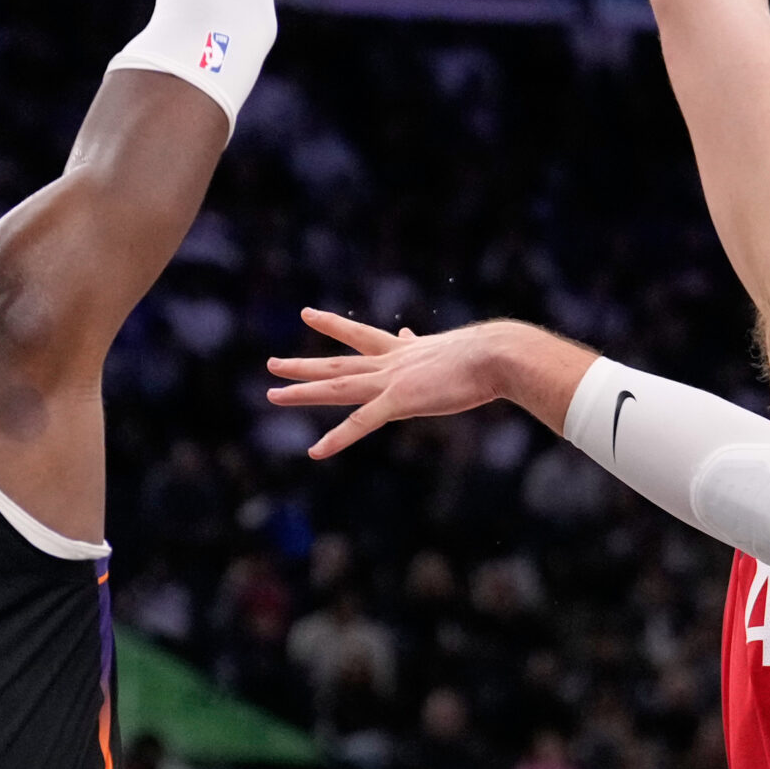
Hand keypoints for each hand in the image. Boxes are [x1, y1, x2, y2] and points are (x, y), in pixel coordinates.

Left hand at [266, 311, 593, 457]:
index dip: (333, 326)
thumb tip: (425, 338)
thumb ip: (436, 351)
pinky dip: (337, 439)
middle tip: (271, 363)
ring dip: (302, 392)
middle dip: (302, 365)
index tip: (310, 315)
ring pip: (336, 388)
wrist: (497, 354)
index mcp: (404, 352)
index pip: (361, 337)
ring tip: (272, 394)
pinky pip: (361, 424)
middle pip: (336, 364)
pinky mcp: (398, 402)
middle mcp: (390, 364)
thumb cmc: (489, 355)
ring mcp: (391, 382)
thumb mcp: (456, 351)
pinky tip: (315, 452)